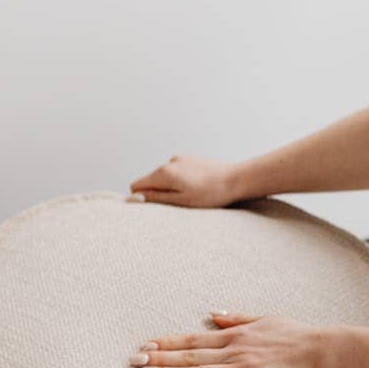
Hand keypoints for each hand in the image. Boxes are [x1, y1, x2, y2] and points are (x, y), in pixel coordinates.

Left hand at [128, 310, 327, 367]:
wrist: (321, 351)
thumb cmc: (296, 335)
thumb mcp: (264, 319)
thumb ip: (236, 318)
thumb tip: (212, 315)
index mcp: (234, 335)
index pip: (192, 340)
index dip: (167, 343)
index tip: (145, 345)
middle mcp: (233, 350)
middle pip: (188, 356)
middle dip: (159, 358)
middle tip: (134, 361)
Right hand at [129, 155, 243, 207]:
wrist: (235, 180)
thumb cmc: (210, 194)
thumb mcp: (180, 201)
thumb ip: (155, 199)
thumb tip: (133, 199)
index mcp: (164, 173)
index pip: (136, 186)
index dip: (142, 199)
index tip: (156, 208)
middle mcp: (169, 162)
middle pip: (150, 181)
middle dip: (158, 194)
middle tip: (178, 205)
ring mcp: (180, 159)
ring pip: (164, 178)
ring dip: (171, 188)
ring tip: (191, 197)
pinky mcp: (190, 160)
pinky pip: (176, 173)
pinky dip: (181, 182)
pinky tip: (197, 188)